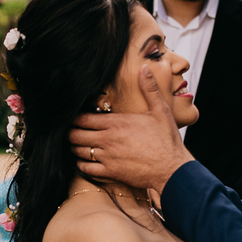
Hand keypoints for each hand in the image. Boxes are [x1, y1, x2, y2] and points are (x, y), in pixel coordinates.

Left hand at [68, 66, 193, 191]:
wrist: (172, 169)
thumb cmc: (167, 141)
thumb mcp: (160, 111)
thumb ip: (149, 89)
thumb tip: (144, 68)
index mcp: (116, 123)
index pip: (83, 118)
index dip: (74, 117)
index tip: (73, 117)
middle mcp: (108, 139)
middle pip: (75, 134)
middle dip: (70, 131)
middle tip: (70, 130)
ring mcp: (107, 157)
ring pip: (78, 151)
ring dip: (74, 147)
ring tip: (75, 144)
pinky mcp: (110, 173)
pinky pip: (85, 169)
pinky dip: (80, 164)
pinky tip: (83, 161)